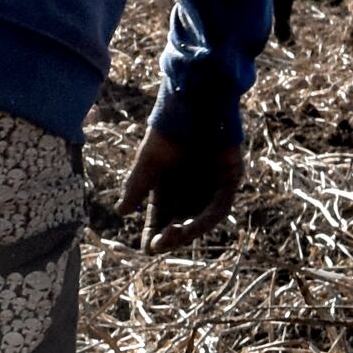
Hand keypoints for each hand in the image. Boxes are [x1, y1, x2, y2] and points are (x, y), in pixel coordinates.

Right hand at [117, 120, 242, 238]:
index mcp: (169, 183)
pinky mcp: (230, 179)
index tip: (146, 249)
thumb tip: (122, 212)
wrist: (194, 103)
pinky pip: (218, 207)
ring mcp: (212, 185)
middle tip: (157, 245)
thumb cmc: (169, 129)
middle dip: (169, 236)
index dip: (154, 232)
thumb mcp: (148, 161)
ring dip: (186, 231)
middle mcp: (191, 187)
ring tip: (170, 237)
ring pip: (200, 218)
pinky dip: (204, 218)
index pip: (161, 215)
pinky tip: (188, 225)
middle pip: (180, 220)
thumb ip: (138, 186)